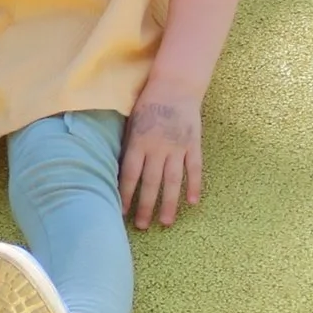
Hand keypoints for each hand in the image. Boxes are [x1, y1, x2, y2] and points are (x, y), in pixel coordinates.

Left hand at [121, 86, 204, 228]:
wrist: (175, 86)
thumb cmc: (147, 104)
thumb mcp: (131, 124)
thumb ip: (128, 147)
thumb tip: (117, 173)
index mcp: (138, 142)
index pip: (130, 175)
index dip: (125, 195)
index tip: (121, 213)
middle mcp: (157, 147)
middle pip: (150, 183)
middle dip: (145, 206)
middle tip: (142, 226)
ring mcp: (177, 147)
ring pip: (172, 181)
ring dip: (169, 203)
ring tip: (165, 222)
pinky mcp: (193, 144)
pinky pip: (194, 169)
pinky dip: (194, 186)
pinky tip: (192, 203)